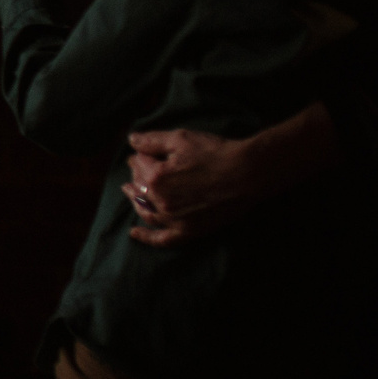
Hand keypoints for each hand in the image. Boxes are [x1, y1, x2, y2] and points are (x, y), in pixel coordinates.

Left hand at [123, 128, 261, 246]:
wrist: (248, 173)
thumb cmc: (216, 153)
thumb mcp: (181, 139)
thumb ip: (151, 140)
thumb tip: (131, 140)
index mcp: (156, 177)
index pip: (138, 165)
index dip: (138, 156)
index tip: (140, 152)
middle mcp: (161, 201)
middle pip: (139, 187)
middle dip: (136, 175)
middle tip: (137, 166)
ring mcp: (174, 219)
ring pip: (146, 211)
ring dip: (136, 200)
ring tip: (129, 191)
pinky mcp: (189, 231)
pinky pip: (163, 239)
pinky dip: (147, 237)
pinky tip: (134, 233)